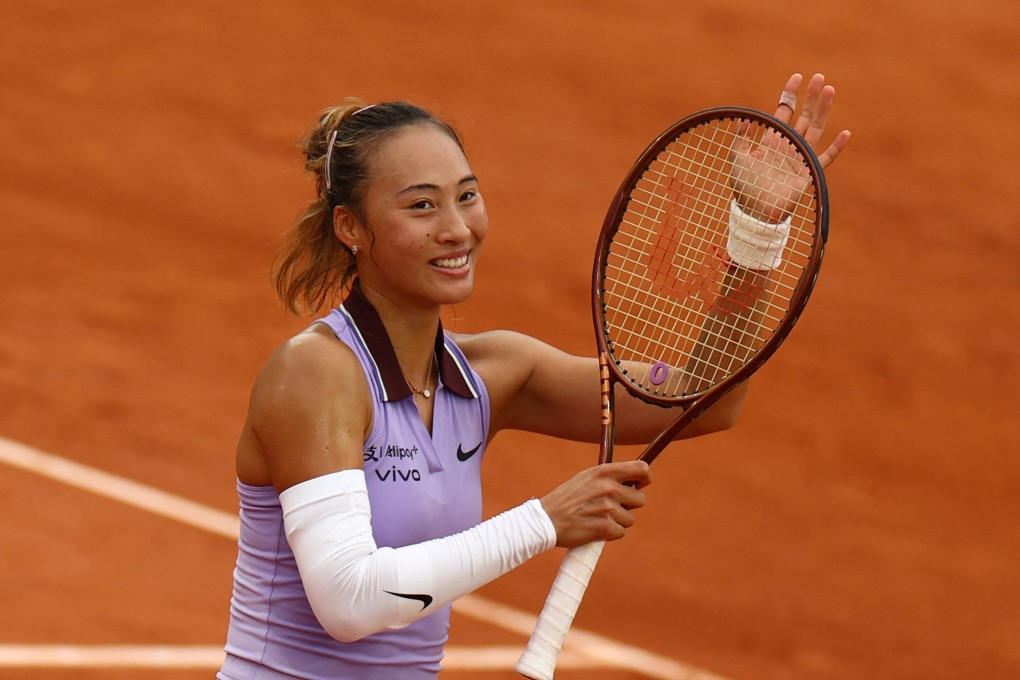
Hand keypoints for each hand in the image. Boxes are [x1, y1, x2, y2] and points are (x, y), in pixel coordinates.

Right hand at [540, 461, 651, 547]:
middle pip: (640, 499)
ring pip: (630, 519)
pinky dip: (610, 533)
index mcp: (604, 472)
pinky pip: (621, 532)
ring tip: (597, 517)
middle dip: (629, 506)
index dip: (645, 478)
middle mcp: (608, 488)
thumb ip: (609, 477)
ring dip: (618, 521)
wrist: (547, 520)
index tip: (641, 484)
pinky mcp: (605, 527)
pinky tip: (595, 528)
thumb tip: (634, 481)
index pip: (642, 470)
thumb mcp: (586, 477)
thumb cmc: (567, 498)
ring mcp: (608, 508)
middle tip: (611, 507)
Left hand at [730, 72, 851, 222]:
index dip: (790, 95)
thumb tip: (746, 117)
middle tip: (819, 77)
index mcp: (772, 141)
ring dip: (823, 111)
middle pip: (803, 116)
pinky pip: (825, 158)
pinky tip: (845, 133)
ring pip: (815, 129)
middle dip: (811, 97)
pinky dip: (836, 148)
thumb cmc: (745, 187)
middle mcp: (788, 146)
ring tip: (830, 91)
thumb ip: (740, 137)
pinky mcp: (809, 173)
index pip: (784, 112)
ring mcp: (800, 158)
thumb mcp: (737, 157)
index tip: (797, 77)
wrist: (755, 212)